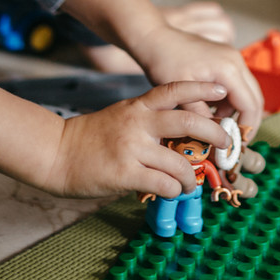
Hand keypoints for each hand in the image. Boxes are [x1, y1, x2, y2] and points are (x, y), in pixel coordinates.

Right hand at [37, 81, 234, 198]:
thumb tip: (179, 133)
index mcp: (138, 106)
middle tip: (225, 143)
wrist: (54, 153)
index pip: (174, 89)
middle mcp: (138, 123)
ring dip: (190, 178)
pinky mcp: (124, 173)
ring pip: (179, 162)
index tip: (222, 89)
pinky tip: (169, 192)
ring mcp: (132, 148)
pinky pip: (162, 184)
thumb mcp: (121, 116)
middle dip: (214, 133)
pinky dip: (172, 190)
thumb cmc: (88, 137)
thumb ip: (147, 119)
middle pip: (188, 121)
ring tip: (189, 184)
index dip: (201, 87)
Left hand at [128, 23, 265, 132]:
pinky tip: (214, 110)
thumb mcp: (181, 95)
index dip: (247, 128)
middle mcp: (236, 61)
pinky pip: (238, 83)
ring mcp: (233, 58)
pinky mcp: (227, 58)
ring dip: (240, 111)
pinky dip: (232, 100)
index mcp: (228, 70)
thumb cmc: (165, 62)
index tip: (238, 146)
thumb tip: (215, 137)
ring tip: (222, 128)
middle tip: (236, 142)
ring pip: (248, 91)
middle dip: (249, 122)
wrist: (156, 37)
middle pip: (255, 98)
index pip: (250, 105)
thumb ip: (200, 116)